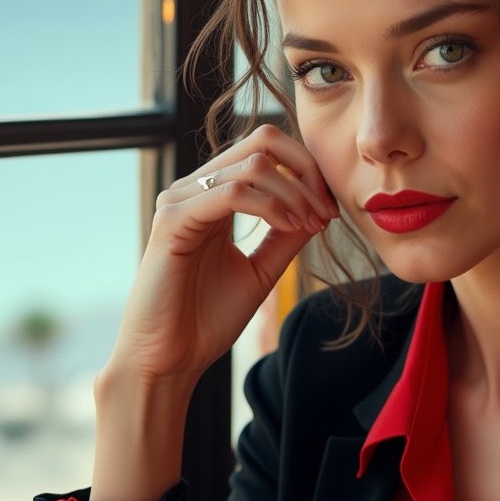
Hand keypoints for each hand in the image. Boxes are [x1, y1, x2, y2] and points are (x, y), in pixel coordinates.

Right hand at [106, 125, 339, 389]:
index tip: (330, 211)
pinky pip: (230, 194)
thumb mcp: (261, 270)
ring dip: (295, 192)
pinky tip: (290, 227)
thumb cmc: (205, 319)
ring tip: (312, 224)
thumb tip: (319, 206)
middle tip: (327, 210)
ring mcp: (180, 201)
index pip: (265, 150)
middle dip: (306, 171)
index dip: (307, 172)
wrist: (169, 359)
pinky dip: (271, 206)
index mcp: (212, 196)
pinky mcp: (172, 221)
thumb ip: (286, 236)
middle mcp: (194, 189)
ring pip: (252, 165)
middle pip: (261, 141)